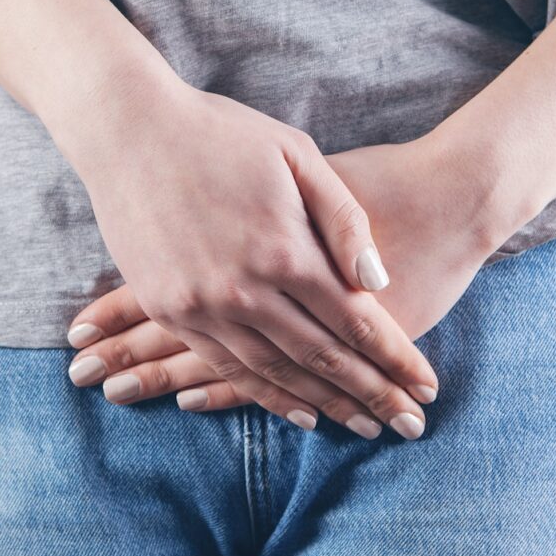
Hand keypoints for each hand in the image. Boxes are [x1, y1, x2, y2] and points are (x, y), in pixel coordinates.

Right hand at [61, 69, 437, 438]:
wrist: (129, 129)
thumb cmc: (222, 134)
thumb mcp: (297, 155)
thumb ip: (343, 222)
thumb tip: (377, 283)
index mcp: (285, 248)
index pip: (356, 321)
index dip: (395, 359)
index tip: (426, 388)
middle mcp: (246, 290)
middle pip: (323, 357)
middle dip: (373, 395)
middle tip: (409, 425)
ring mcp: (203, 306)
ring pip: (278, 372)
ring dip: (326, 404)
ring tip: (364, 427)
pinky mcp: (171, 311)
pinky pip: (226, 368)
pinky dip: (266, 396)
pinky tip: (300, 413)